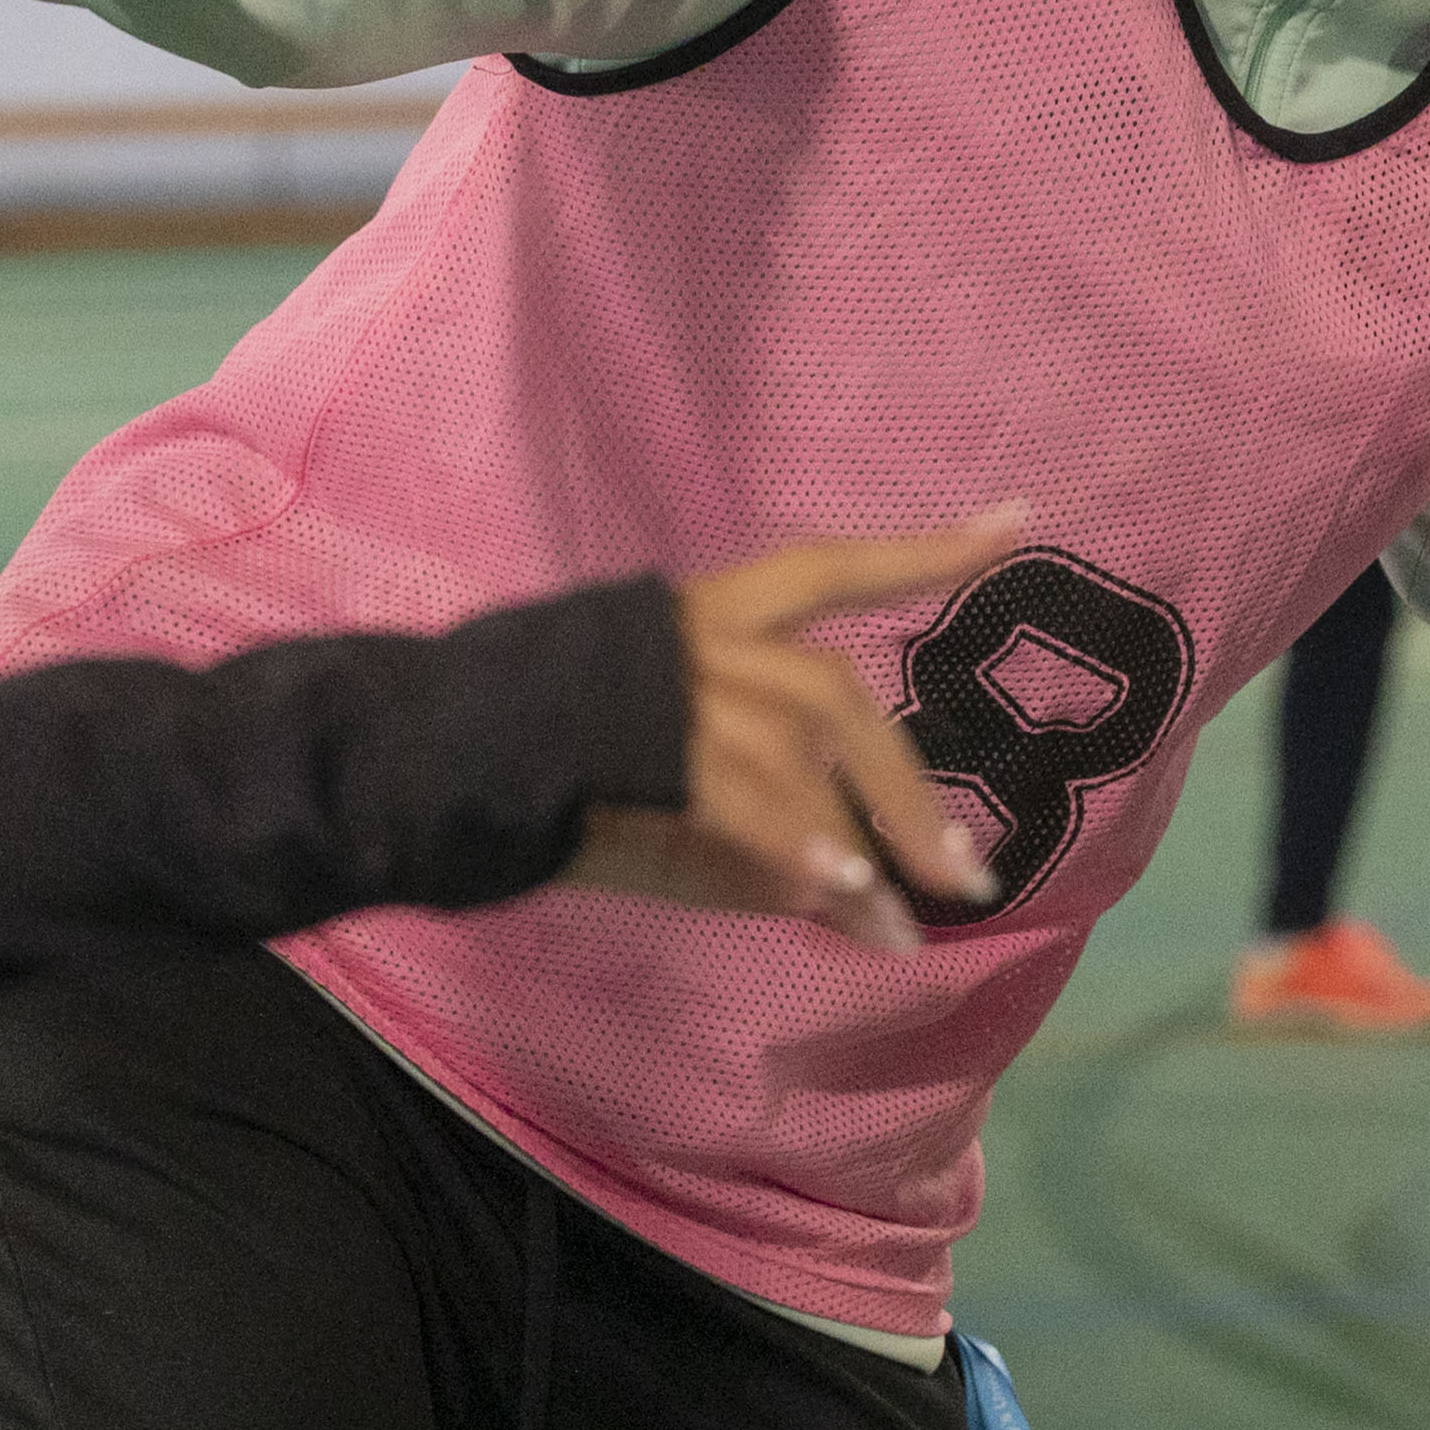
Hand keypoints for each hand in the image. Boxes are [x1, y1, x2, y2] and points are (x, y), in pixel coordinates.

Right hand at [561, 514, 1020, 955]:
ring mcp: (657, 681)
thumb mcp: (665, 805)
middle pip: (832, 693)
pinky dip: (795, 836)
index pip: (827, 568)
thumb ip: (761, 844)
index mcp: (695, 614)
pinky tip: (841, 888)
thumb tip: (864, 907)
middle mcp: (688, 634)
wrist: (409, 762)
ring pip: (795, 737)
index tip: (1019, 521)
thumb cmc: (531, 779)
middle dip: (908, 788)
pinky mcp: (631, 736)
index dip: (922, 551)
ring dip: (862, 828)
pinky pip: (737, 787)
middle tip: (969, 874)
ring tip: (908, 908)